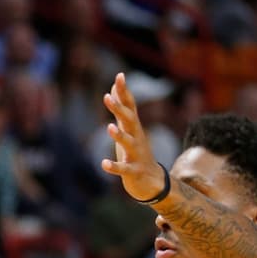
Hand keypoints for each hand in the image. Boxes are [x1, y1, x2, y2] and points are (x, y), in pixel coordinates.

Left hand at [100, 73, 167, 202]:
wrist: (152, 181)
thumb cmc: (136, 152)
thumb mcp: (128, 129)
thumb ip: (120, 110)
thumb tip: (113, 88)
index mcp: (134, 128)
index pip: (130, 106)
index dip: (124, 92)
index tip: (119, 76)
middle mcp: (136, 138)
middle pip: (129, 121)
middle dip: (119, 109)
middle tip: (106, 97)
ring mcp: (136, 154)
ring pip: (128, 143)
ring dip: (119, 135)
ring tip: (109, 127)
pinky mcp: (133, 171)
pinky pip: (124, 169)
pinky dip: (114, 166)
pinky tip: (104, 163)